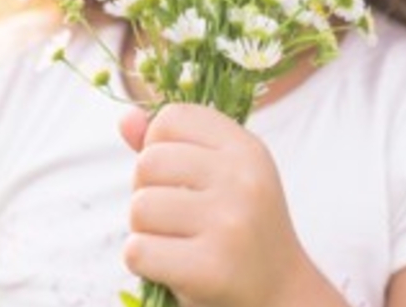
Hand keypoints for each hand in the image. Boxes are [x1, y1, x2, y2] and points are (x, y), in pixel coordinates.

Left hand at [119, 103, 333, 306]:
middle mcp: (243, 179)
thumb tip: (125, 117)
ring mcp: (230, 223)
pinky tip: (173, 268)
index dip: (158, 146)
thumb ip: (170, 146)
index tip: (179, 177)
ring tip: (178, 243)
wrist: (280, 295)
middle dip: (147, 192)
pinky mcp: (212, 268)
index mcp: (246, 149)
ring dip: (145, 231)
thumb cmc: (238, 231)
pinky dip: (143, 263)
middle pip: (148, 162)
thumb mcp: (218, 177)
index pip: (171, 117)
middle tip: (177, 218)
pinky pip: (137, 251)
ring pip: (139, 207)